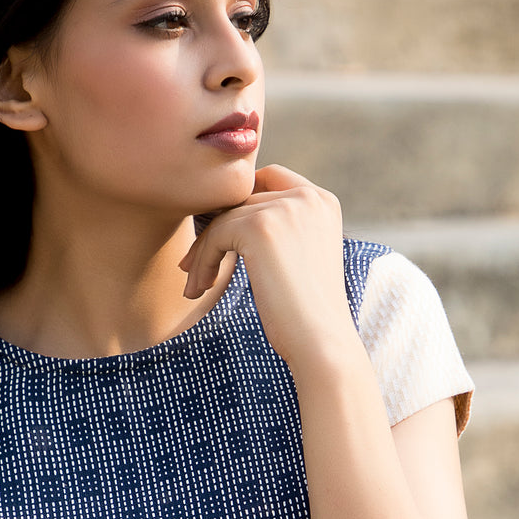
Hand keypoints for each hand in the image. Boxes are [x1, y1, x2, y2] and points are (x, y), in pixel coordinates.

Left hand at [180, 164, 357, 366]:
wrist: (320, 341)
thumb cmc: (306, 311)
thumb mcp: (301, 256)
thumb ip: (281, 227)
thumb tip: (230, 214)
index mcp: (323, 201)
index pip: (270, 178)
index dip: (241, 202)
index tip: (221, 238)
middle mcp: (308, 197)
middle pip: (242, 199)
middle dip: (216, 231)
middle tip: (195, 267)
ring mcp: (285, 208)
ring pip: (224, 218)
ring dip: (203, 252)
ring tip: (195, 284)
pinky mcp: (259, 227)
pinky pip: (215, 235)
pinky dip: (202, 262)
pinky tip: (198, 289)